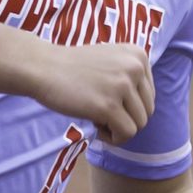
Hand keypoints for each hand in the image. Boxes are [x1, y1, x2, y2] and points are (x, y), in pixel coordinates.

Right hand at [31, 42, 155, 143]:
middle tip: (101, 113)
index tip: (107, 100)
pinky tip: (95, 127)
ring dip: (118, 129)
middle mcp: (135, 67)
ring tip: (97, 119)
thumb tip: (144, 108)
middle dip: (125, 118)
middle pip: (147, 111)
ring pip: (139, 124)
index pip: (149, 94)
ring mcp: (122, 86)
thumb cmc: (72, 68)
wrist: (42, 67)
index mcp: (138, 55)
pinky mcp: (108, 106)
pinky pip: (126, 133)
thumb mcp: (110, 60)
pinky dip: (113, 138)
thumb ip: (130, 75)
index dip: (129, 106)